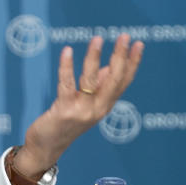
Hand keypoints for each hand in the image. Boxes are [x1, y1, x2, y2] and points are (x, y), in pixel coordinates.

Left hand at [14, 33, 143, 180]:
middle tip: (124, 36)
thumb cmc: (65, 122)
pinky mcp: (64, 111)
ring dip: (94, 58)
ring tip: (97, 39)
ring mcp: (82, 111)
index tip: (138, 43)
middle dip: (120, 56)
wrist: (46, 148)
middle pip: (114, 80)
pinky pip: (66, 84)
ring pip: (91, 80)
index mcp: (105, 106)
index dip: (132, 62)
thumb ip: (98, 86)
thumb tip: (109, 65)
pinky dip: (66, 67)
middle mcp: (98, 109)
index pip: (124, 81)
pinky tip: (67, 51)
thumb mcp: (86, 104)